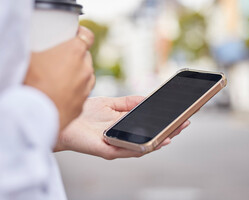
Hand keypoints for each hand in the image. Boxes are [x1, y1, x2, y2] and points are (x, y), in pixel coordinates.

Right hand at [24, 26, 94, 130]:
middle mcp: (85, 68)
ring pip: (85, 75)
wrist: (34, 115)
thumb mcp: (27, 56)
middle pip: (85, 56)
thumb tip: (23, 39)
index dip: (80, 34)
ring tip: (57, 78)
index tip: (72, 36)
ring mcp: (86, 87)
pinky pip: (80, 93)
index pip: (87, 35)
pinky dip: (73, 91)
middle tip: (58, 59)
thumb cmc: (31, 82)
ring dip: (76, 74)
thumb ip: (32, 45)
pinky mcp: (82, 104)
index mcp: (75, 51)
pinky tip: (58, 93)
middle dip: (74, 56)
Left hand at [54, 96, 189, 158]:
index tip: (182, 113)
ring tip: (176, 131)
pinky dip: (145, 146)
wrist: (63, 122)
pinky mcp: (108, 150)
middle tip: (186, 121)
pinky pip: (129, 149)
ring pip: (144, 145)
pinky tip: (157, 141)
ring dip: (162, 139)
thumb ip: (129, 102)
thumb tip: (148, 99)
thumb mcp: (110, 103)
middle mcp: (124, 137)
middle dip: (170, 130)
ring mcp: (117, 145)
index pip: (150, 125)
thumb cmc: (84, 114)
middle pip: (151, 136)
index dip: (166, 121)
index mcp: (125, 126)